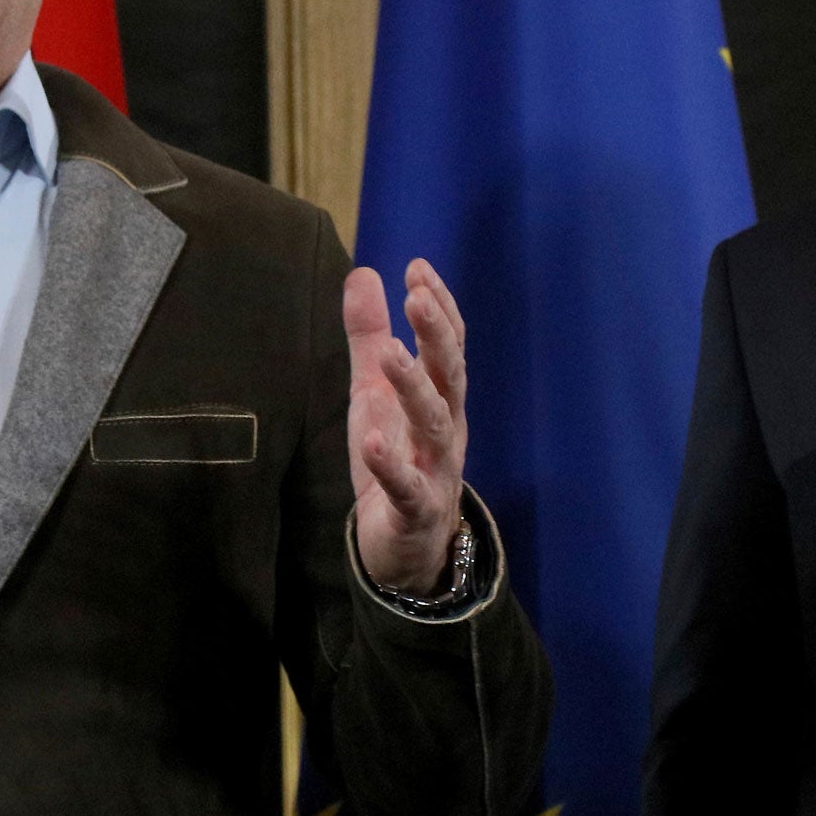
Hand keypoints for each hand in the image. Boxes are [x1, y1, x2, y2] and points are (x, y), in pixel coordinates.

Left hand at [344, 259, 468, 594]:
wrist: (405, 546)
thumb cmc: (395, 458)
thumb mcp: (374, 392)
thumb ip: (370, 335)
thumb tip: (364, 272)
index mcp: (441, 398)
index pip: (450, 345)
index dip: (439, 307)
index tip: (417, 269)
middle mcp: (447, 428)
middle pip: (451, 376)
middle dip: (437, 335)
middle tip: (418, 297)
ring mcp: (435, 469)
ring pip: (434, 424)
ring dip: (415, 388)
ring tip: (391, 354)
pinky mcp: (413, 509)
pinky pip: (406, 486)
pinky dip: (390, 464)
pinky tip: (371, 442)